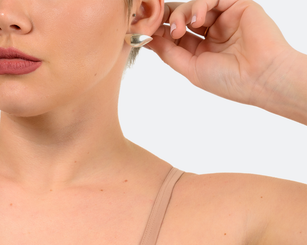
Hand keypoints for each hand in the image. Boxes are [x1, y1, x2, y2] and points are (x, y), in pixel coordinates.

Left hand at [147, 0, 295, 107]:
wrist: (259, 77)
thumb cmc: (228, 80)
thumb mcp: (190, 69)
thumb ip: (170, 53)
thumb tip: (149, 41)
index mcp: (199, 50)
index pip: (173, 35)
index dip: (158, 32)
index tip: (142, 31)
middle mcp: (210, 33)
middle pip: (181, 18)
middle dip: (165, 19)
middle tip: (154, 24)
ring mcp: (223, 18)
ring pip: (193, 7)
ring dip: (181, 15)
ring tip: (180, 29)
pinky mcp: (237, 5)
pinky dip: (200, 4)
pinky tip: (197, 19)